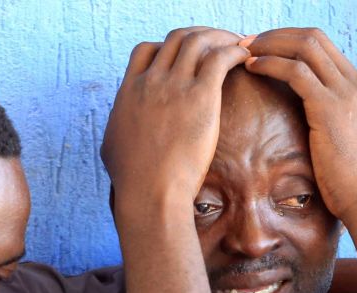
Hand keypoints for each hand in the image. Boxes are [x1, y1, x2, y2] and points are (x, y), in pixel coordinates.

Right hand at [101, 27, 248, 224]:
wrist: (150, 192)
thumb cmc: (132, 180)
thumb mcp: (112, 145)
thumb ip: (119, 125)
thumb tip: (120, 125)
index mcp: (128, 91)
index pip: (146, 50)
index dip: (166, 48)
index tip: (185, 59)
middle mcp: (150, 81)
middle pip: (177, 38)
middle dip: (200, 36)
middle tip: (218, 47)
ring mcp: (174, 86)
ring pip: (200, 40)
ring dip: (221, 38)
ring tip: (238, 47)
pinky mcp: (200, 96)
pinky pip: (221, 57)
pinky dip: (235, 51)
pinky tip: (244, 58)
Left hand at [242, 28, 356, 221]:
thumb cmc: (352, 183)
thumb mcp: (346, 142)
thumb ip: (331, 122)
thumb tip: (307, 122)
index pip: (326, 48)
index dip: (291, 41)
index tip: (265, 47)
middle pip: (315, 38)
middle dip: (278, 35)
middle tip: (248, 41)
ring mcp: (347, 93)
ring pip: (305, 47)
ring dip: (271, 44)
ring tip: (245, 50)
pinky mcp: (330, 107)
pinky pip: (296, 71)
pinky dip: (271, 63)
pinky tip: (252, 68)